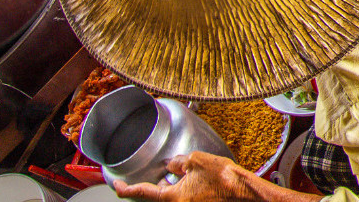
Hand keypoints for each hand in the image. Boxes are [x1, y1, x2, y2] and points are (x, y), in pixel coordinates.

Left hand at [113, 153, 249, 201]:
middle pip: (157, 195)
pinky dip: (182, 189)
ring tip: (182, 173)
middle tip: (162, 171)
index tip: (116, 185)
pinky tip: (194, 179)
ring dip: (171, 186)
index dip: (124, 188)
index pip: (141, 192)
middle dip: (156, 183)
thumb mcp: (196, 161)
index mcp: (172, 197)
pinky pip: (182, 198)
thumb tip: (171, 165)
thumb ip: (178, 162)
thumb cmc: (223, 178)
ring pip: (170, 197)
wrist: (242, 192)